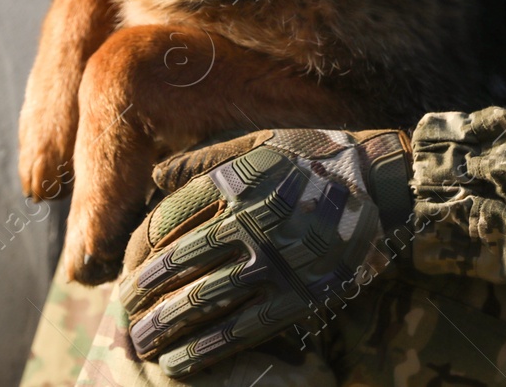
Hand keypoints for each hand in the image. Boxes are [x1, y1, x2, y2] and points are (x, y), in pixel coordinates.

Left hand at [119, 128, 414, 376]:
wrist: (382, 186)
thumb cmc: (317, 159)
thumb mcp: (261, 143)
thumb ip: (206, 158)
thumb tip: (156, 176)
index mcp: (234, 183)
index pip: (166, 221)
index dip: (138, 248)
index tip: (127, 265)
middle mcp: (246, 222)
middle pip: (175, 265)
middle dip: (141, 292)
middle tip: (123, 309)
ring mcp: (271, 263)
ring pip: (200, 302)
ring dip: (161, 326)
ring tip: (140, 343)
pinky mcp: (295, 297)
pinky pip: (237, 331)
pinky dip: (202, 350)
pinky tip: (178, 361)